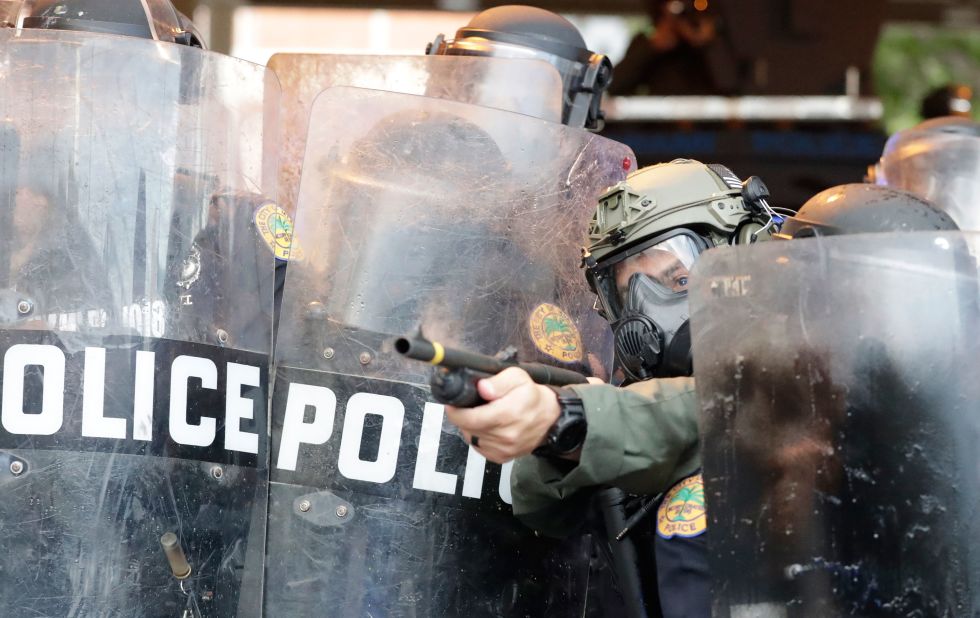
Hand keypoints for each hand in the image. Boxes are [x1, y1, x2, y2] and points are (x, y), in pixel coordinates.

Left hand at [444, 367, 560, 463]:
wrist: (549, 418)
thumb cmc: (532, 396)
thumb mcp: (518, 377)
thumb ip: (499, 381)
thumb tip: (482, 388)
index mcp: (509, 414)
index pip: (471, 418)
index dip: (456, 411)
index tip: (453, 404)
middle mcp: (507, 435)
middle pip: (468, 428)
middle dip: (462, 417)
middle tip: (466, 406)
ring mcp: (504, 449)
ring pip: (471, 438)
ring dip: (470, 427)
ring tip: (479, 415)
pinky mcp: (502, 457)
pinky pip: (479, 448)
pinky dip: (478, 437)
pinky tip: (485, 427)